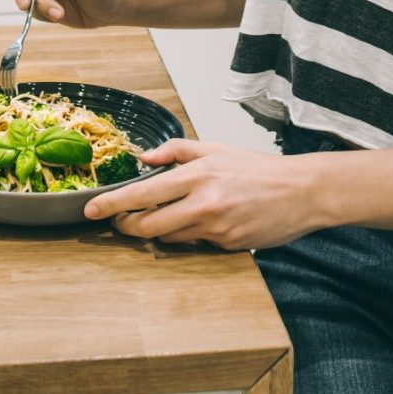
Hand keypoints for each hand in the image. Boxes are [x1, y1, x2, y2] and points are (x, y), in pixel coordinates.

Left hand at [84, 139, 322, 250]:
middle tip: (118, 223)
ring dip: (158, 232)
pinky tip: (199, 224)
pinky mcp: (227, 245)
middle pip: (148, 225)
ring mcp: (215, 226)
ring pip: (168, 238)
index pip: (143, 193)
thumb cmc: (258, 169)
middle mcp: (203, 201)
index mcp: (198, 173)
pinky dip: (188, 236)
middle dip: (127, 226)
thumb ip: (176, 151)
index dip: (112, 204)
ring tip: (163, 218)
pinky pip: (194, 245)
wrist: (301, 191)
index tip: (91, 210)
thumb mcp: (216, 148)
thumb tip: (143, 158)